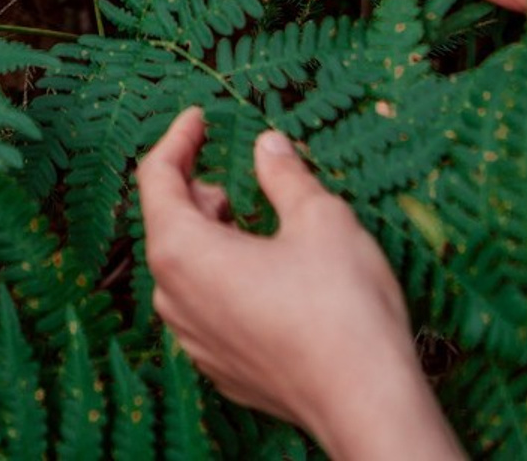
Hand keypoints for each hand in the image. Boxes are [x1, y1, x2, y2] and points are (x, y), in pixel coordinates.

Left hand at [137, 108, 462, 458]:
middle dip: (194, 189)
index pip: (157, 177)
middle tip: (229, 175)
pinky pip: (204, 305)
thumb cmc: (342, 310)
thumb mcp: (318, 219)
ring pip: (183, 266)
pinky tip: (259, 273)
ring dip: (207, 234)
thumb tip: (267, 145)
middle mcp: (171, 296)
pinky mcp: (219, 366)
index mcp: (180, 250)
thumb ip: (283, 174)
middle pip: (166, 222)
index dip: (178, 139)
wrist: (369, 409)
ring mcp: (192, 338)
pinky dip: (221, 276)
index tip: (198, 118)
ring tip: (242, 221)